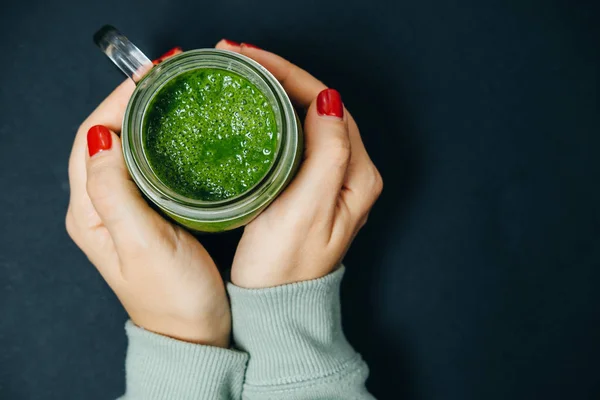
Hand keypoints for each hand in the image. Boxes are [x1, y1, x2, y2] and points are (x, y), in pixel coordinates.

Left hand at [66, 78, 229, 346]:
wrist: (192, 332)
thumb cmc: (174, 296)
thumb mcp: (144, 244)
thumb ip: (116, 192)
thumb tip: (102, 137)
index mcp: (90, 213)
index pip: (90, 139)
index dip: (115, 101)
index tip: (150, 75)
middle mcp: (98, 208)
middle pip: (102, 137)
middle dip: (128, 101)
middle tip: (166, 76)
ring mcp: (121, 211)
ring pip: (122, 148)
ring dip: (141, 117)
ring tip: (171, 94)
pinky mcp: (144, 214)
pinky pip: (141, 165)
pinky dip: (154, 140)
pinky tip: (175, 132)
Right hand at [216, 41, 382, 287]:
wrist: (276, 306)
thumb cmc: (285, 267)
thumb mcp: (306, 210)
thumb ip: (327, 155)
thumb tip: (328, 102)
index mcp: (357, 176)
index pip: (329, 105)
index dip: (290, 75)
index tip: (252, 59)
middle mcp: (351, 174)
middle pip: (321, 107)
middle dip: (282, 76)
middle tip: (239, 59)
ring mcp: (331, 180)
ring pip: (308, 119)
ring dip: (278, 92)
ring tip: (243, 74)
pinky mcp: (310, 188)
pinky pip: (298, 138)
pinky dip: (276, 116)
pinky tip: (255, 108)